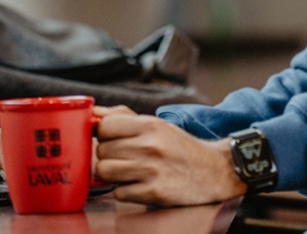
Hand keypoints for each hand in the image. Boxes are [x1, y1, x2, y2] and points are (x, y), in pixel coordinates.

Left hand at [94, 109, 246, 205]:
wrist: (214, 172)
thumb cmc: (181, 148)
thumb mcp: (157, 126)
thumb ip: (123, 118)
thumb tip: (93, 113)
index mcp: (150, 125)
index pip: (104, 126)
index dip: (104, 135)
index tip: (113, 140)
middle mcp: (150, 146)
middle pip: (101, 151)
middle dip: (109, 156)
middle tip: (126, 158)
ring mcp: (151, 170)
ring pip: (104, 172)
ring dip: (113, 175)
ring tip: (129, 172)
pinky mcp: (153, 193)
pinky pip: (118, 193)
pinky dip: (125, 191)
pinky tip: (140, 184)